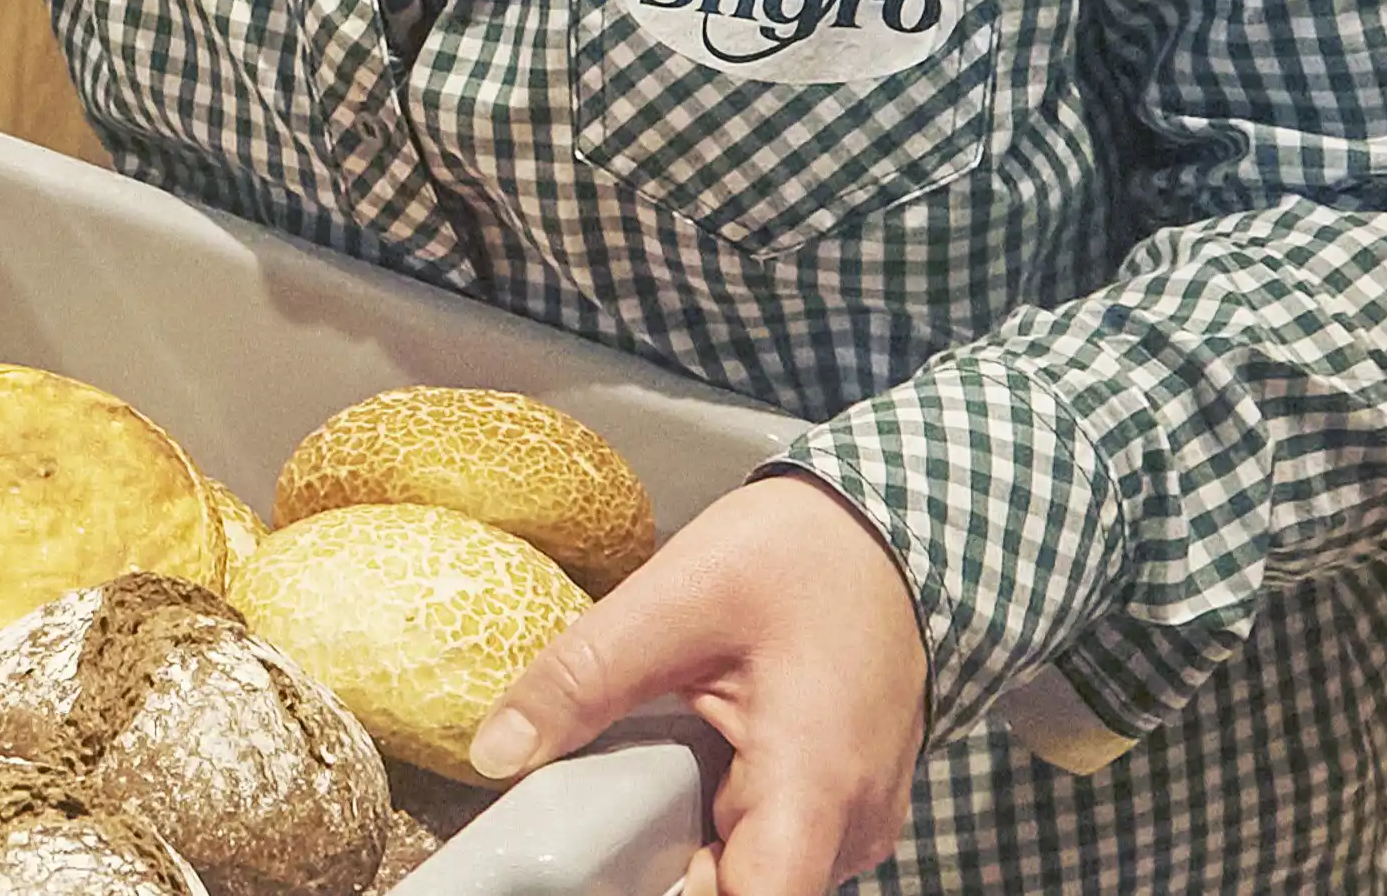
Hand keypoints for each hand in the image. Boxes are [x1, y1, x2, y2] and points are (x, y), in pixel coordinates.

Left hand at [461, 470, 926, 895]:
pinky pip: (781, 845)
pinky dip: (728, 828)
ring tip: (645, 783)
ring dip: (700, 850)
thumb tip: (497, 751)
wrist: (890, 528)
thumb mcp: (676, 596)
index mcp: (816, 778)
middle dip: (670, 873)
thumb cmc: (805, 552)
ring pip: (764, 876)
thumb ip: (584, 676)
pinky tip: (689, 774)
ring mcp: (857, 817)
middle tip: (604, 817)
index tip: (613, 871)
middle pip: (749, 893)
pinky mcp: (846, 804)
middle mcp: (851, 820)